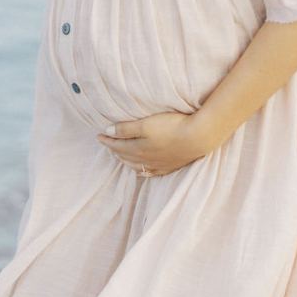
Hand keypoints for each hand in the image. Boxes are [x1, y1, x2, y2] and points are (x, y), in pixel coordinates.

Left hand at [96, 110, 223, 176]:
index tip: (99, 135)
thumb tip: (107, 132)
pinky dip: (141, 170)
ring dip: (125, 160)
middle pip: (125, 156)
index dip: (107, 140)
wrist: (198, 137)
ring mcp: (158, 165)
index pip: (117, 145)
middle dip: (114, 149)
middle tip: (107, 143)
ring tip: (119, 155)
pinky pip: (150, 172)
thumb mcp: (145, 124)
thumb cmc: (171, 127)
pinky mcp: (170, 166)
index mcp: (137, 148)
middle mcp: (145, 159)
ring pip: (136, 165)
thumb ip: (125, 129)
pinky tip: (140, 170)